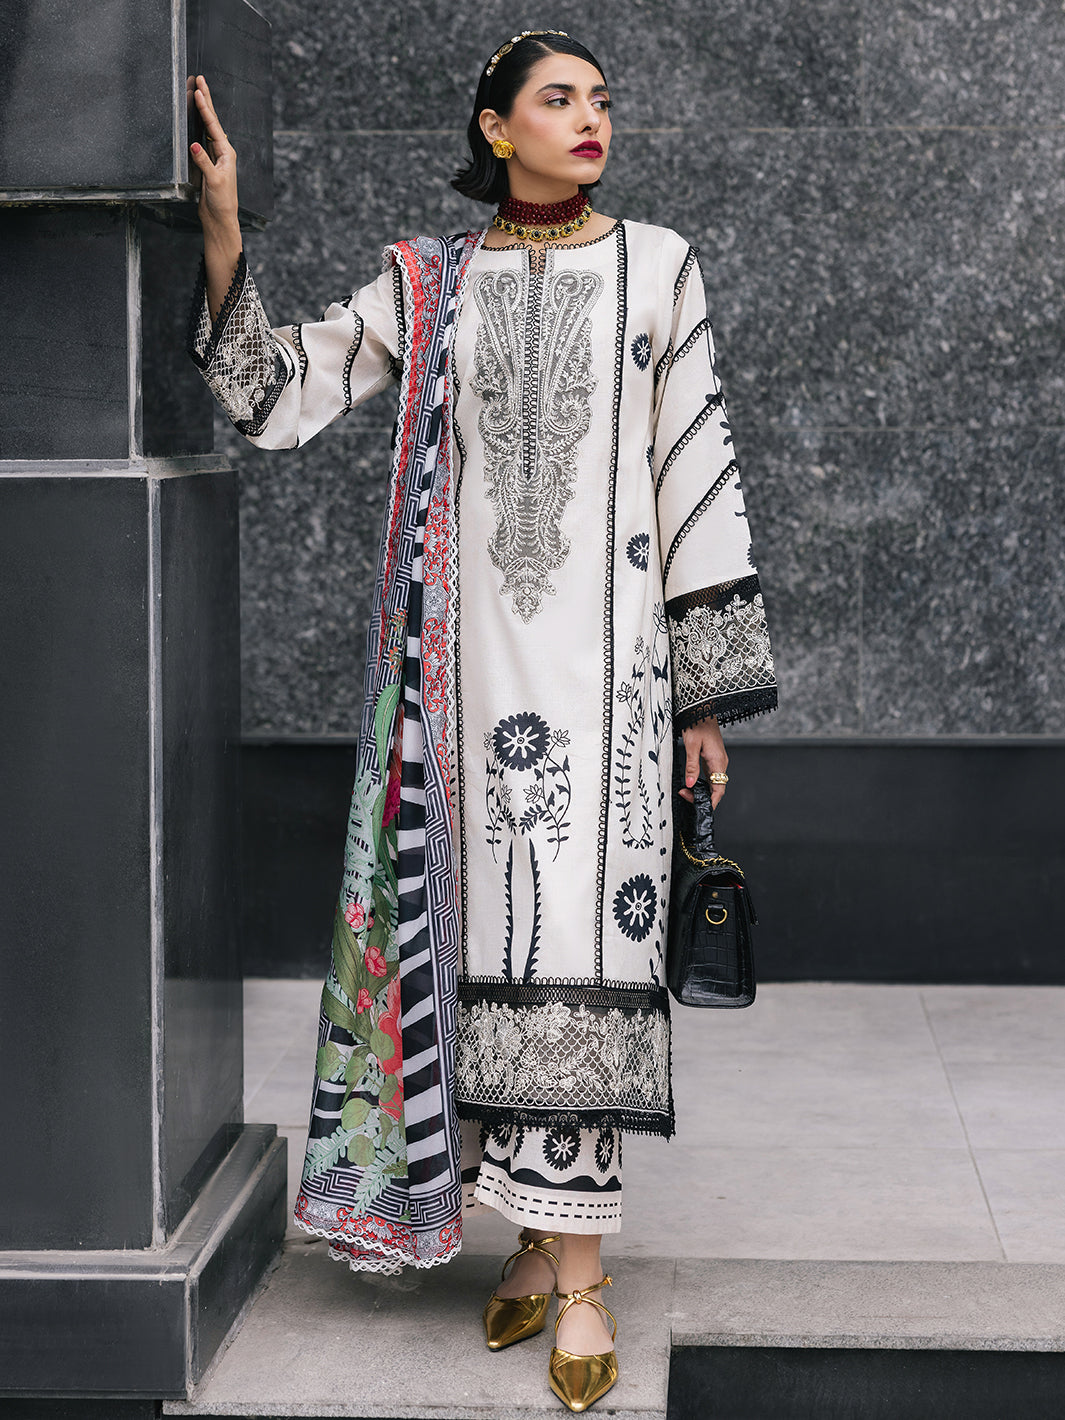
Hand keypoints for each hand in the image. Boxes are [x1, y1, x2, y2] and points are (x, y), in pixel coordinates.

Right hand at [189, 74, 239, 235]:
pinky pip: (202, 138)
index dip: (206, 108)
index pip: (214, 126)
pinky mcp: (208, 163)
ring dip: (203, 111)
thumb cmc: (222, 202)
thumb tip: (194, 144)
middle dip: (207, 101)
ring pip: (208, 127)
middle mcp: (222, 152)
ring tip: (198, 93)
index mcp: (227, 154)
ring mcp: (215, 156)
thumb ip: (204, 162)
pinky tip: (196, 118)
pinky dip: (199, 125)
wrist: (220, 218)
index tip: (199, 91)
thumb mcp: (214, 181)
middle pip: (213, 121)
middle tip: (200, 80)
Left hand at [677, 717, 727, 808]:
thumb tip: (689, 785)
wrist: (702, 709)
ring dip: (701, 790)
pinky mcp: (713, 757)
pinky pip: (710, 775)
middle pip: (716, 788)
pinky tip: (691, 783)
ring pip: (713, 782)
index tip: (699, 808)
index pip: (718, 790)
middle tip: (684, 795)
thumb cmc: (697, 723)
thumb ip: (692, 766)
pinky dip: (702, 783)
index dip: (710, 802)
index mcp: (718, 761)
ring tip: (685, 791)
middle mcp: (721, 762)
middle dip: (702, 797)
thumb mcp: (691, 745)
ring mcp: (718, 760)